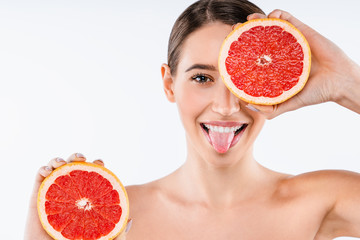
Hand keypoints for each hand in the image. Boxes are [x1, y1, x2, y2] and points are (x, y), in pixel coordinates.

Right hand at [24, 153, 131, 239]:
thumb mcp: (103, 239)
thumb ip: (117, 232)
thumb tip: (130, 219)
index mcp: (86, 198)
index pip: (93, 176)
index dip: (98, 166)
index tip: (101, 164)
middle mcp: (71, 193)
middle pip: (75, 168)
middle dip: (79, 157)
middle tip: (83, 159)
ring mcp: (54, 193)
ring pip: (57, 169)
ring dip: (59, 160)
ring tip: (62, 163)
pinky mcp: (37, 197)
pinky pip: (39, 178)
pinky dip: (43, 168)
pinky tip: (47, 171)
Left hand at [244, 10, 359, 118]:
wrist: (339, 82)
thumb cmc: (315, 93)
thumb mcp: (288, 104)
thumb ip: (271, 109)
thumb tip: (247, 105)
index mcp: (273, 66)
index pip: (252, 56)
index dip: (239, 51)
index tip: (228, 49)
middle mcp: (279, 52)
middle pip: (256, 38)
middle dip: (242, 33)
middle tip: (234, 32)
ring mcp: (289, 41)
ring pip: (269, 25)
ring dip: (256, 20)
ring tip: (247, 21)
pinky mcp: (301, 31)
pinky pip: (287, 18)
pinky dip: (277, 14)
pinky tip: (270, 17)